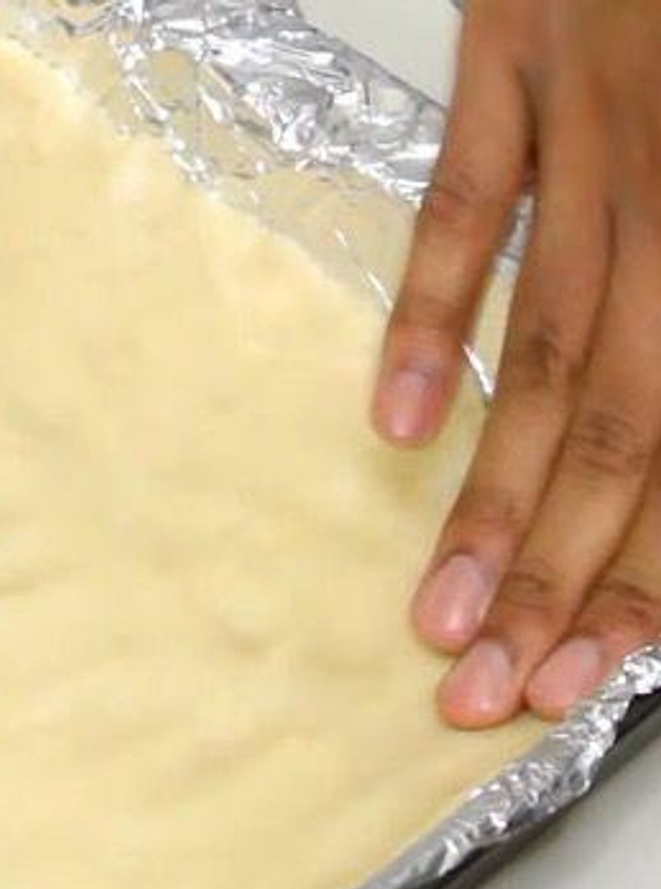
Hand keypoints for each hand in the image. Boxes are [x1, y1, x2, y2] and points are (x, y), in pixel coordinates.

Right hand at [375, 0, 660, 726]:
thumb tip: (660, 441)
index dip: (643, 574)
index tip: (579, 677)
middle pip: (617, 424)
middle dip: (553, 572)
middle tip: (488, 689)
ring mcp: (597, 131)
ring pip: (546, 346)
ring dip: (489, 490)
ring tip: (434, 613)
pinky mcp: (518, 63)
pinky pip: (468, 201)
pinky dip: (430, 310)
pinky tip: (390, 419)